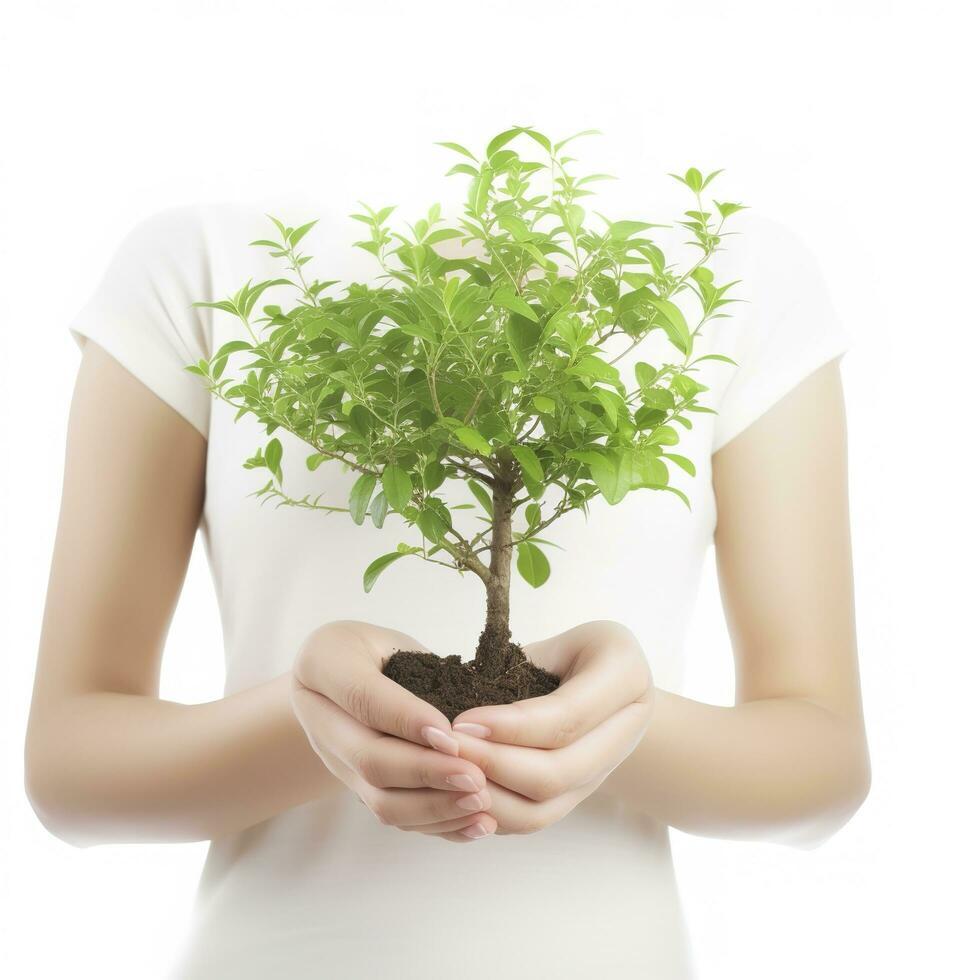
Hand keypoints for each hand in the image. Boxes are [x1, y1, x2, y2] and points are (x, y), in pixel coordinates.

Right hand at [290, 620, 495, 842]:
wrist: (349, 678)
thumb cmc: (383, 650)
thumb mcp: (396, 639)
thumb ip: (423, 668)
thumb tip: (473, 719)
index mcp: (322, 663)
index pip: (364, 698)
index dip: (407, 720)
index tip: (452, 736)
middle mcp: (318, 718)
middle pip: (369, 759)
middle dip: (427, 773)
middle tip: (476, 777)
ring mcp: (335, 761)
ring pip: (379, 801)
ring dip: (434, 807)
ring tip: (480, 801)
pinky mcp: (357, 789)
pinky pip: (395, 818)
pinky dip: (438, 825)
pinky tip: (476, 823)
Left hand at [449, 620, 653, 834]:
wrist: (610, 680)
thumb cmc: (575, 650)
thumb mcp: (556, 639)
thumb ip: (520, 665)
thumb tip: (458, 696)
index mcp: (625, 676)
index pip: (566, 716)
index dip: (512, 726)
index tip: (462, 721)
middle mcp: (627, 730)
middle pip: (558, 772)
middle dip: (494, 764)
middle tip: (446, 748)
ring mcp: (604, 771)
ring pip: (545, 809)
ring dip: (490, 797)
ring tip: (447, 774)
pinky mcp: (579, 795)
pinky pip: (535, 819)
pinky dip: (494, 813)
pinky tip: (460, 794)